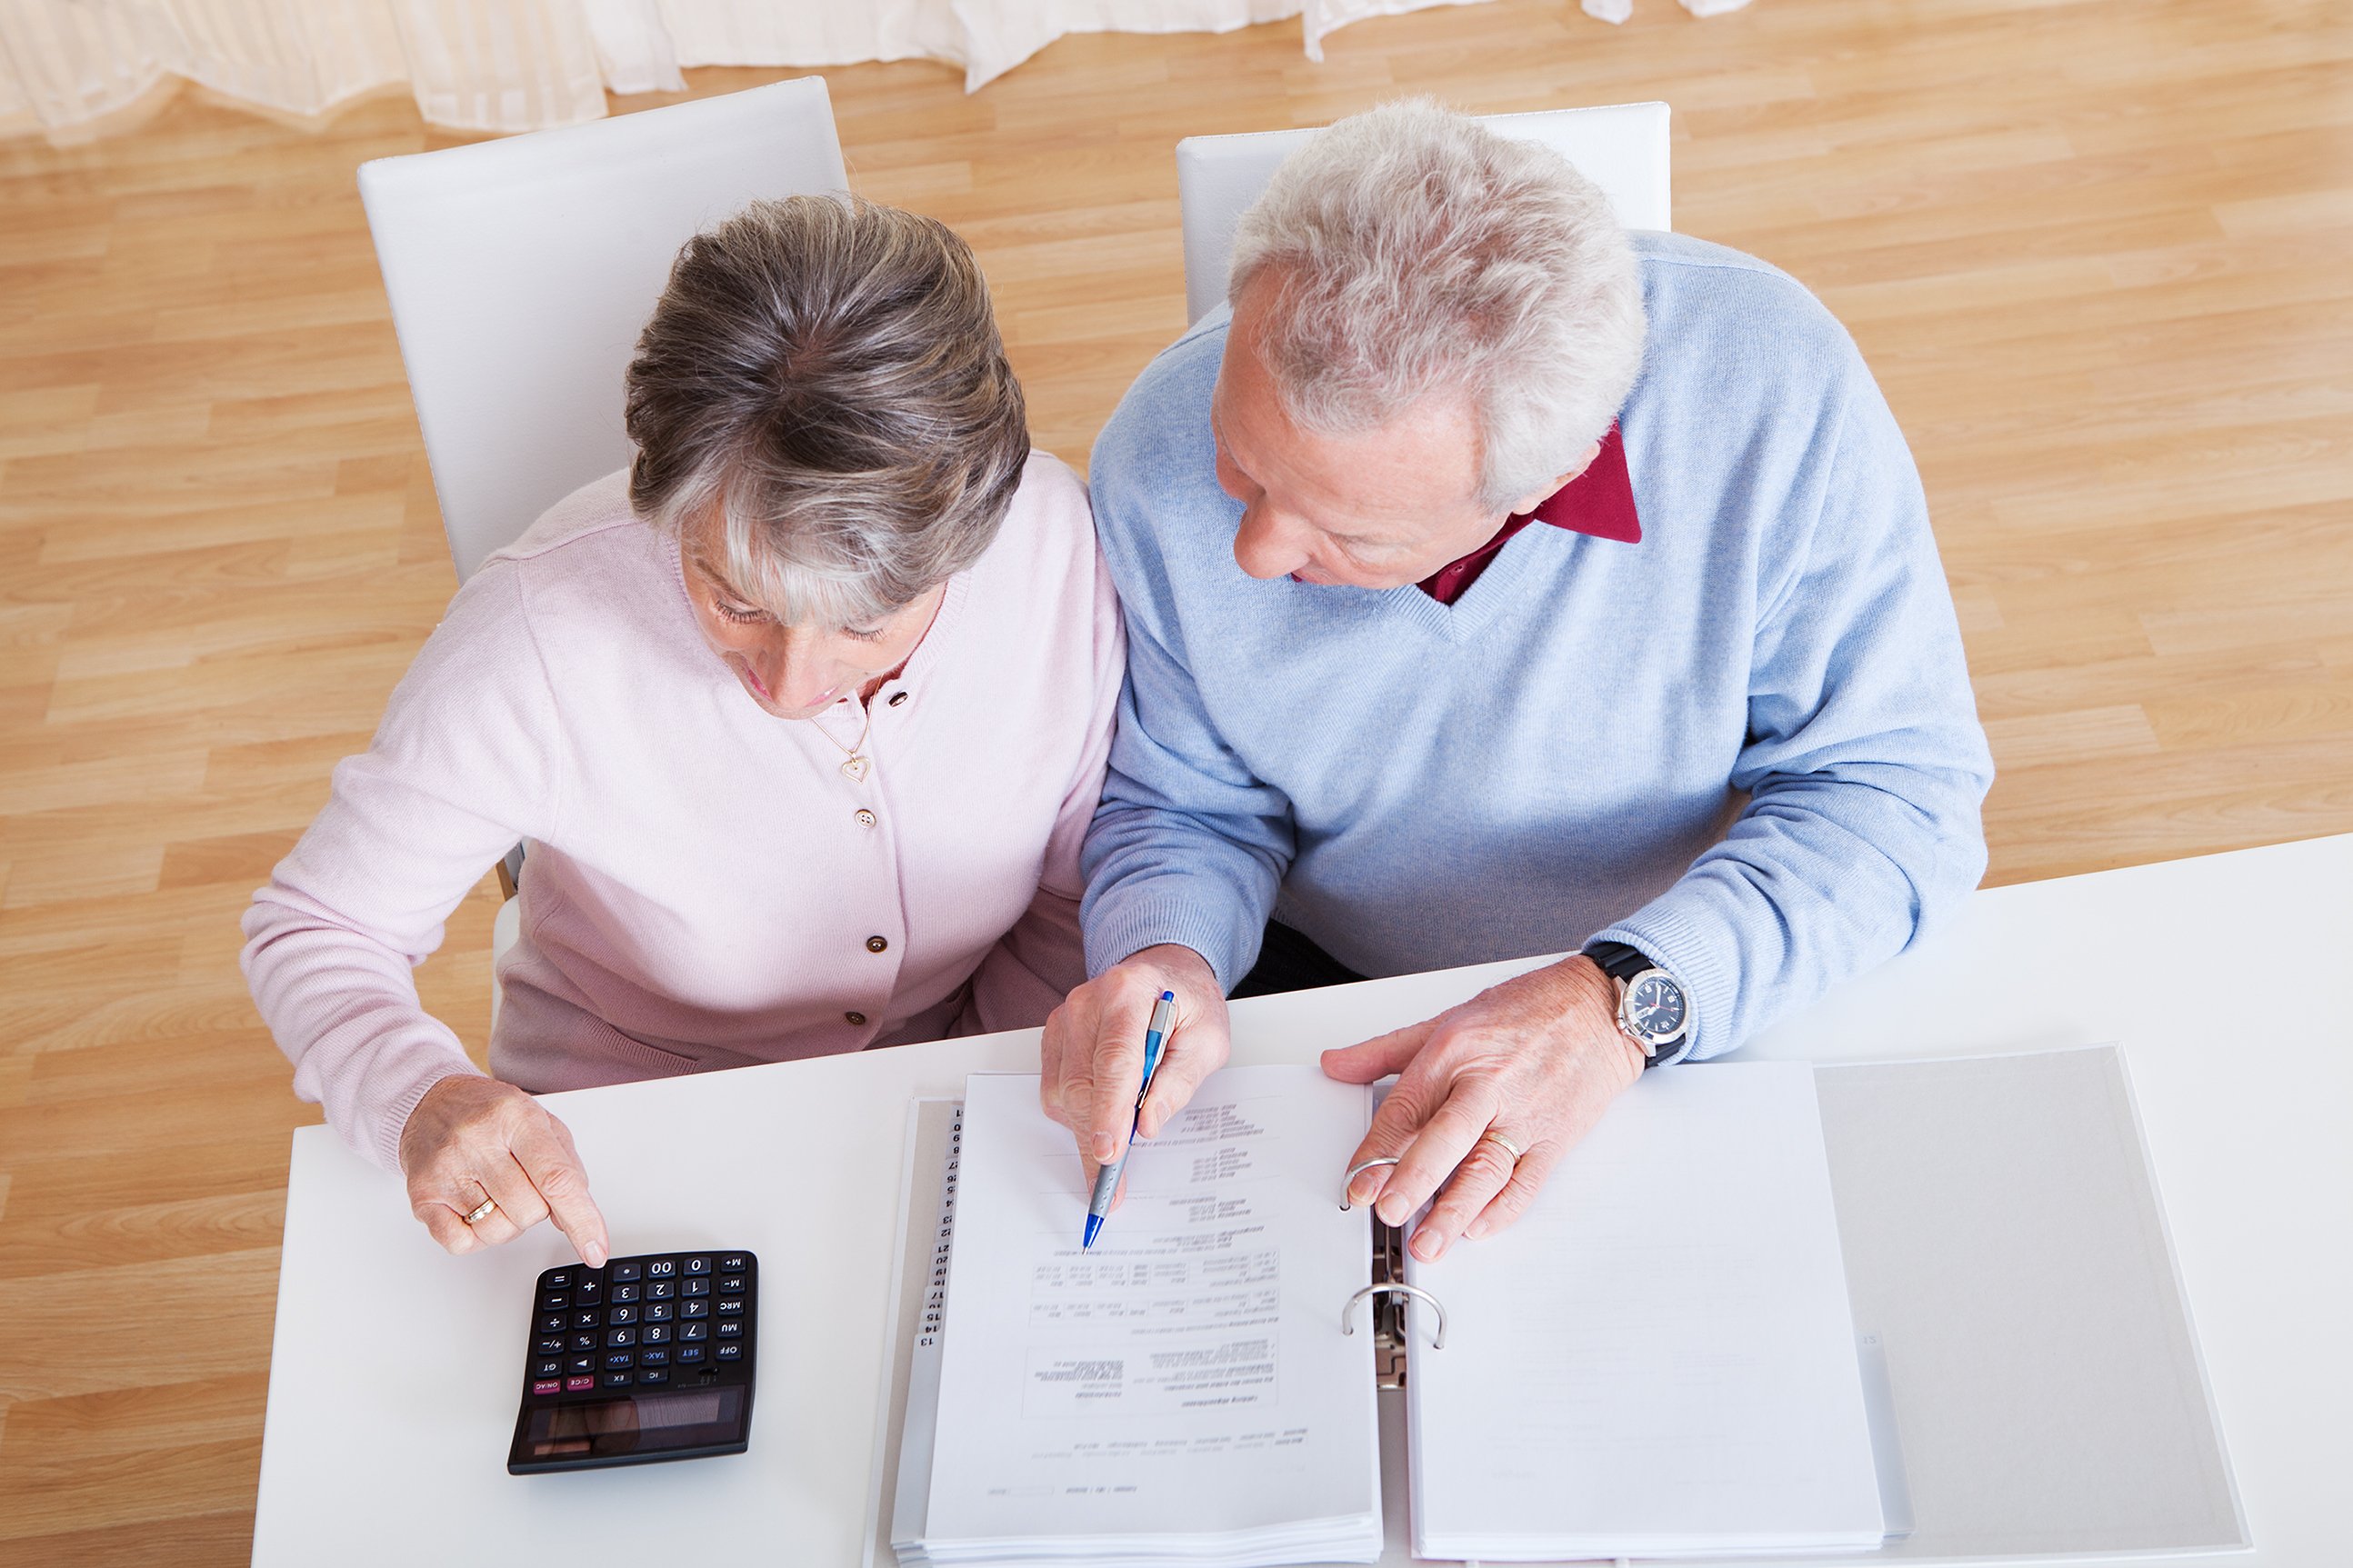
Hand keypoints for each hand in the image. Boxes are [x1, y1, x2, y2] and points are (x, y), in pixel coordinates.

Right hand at [398, 1074, 609, 1265]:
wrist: (431, 1102)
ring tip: (496, 1192)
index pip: (555, 1179)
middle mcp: (478, 1141)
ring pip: (497, 1231)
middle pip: (530, 1211)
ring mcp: (446, 1169)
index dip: (581, 1219)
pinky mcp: (422, 1195)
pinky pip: (461, 1243)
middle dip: (537, 1208)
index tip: (595, 1249)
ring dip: (507, 1223)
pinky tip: (473, 1209)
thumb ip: (565, 1167)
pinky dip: (475, 1236)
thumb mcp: (541, 1122)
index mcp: (516, 1117)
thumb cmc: (491, 1114)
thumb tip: (573, 1218)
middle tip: (521, 1182)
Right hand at [1040, 945, 1229, 1183]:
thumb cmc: (1189, 1006)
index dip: (1110, 1112)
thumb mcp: (1208, 1039)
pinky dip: (1077, 1113)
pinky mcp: (1055, 1036)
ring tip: (1116, 1145)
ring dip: (1087, 1128)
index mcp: (1129, 992)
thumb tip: (1148, 1123)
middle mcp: (1087, 1002)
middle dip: (1097, 1135)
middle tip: (1112, 1179)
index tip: (1110, 1153)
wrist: (1167, 974)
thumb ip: (1180, 1080)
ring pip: (1063, 1093)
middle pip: (1082, 1083)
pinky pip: (1054, 1089)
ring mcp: (1065, 1018)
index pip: (1115, 1060)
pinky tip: (1103, 1114)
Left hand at [1321, 956, 1643, 1262]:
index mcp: (1454, 1052)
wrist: (1599, 1007)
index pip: (1406, 1108)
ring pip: (1488, 1168)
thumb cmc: (1527, 1010)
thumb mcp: (1447, 1020)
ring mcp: (1526, 1113)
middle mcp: (1489, 1084)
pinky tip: (1479, 1227)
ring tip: (1430, 1240)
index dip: (1376, 1149)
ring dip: (1456, 1209)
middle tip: (1389, 1211)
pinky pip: (1529, 1179)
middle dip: (1414, 1178)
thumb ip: (1385, 1050)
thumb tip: (1337, 1065)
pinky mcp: (1557, 1135)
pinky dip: (1504, 1208)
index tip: (1356, 1181)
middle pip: (1447, 1138)